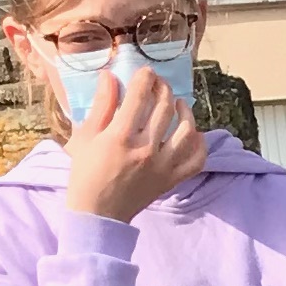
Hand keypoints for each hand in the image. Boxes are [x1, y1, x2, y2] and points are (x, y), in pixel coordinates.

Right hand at [64, 58, 204, 223]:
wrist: (98, 213)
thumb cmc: (86, 172)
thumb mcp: (86, 135)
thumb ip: (101, 104)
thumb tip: (111, 76)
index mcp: (120, 136)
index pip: (140, 96)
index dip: (145, 77)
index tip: (145, 72)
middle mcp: (145, 149)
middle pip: (164, 107)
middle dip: (163, 88)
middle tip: (158, 84)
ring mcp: (162, 166)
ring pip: (186, 130)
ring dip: (185, 111)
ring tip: (178, 104)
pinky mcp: (172, 180)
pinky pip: (196, 160)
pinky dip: (199, 144)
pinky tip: (193, 133)